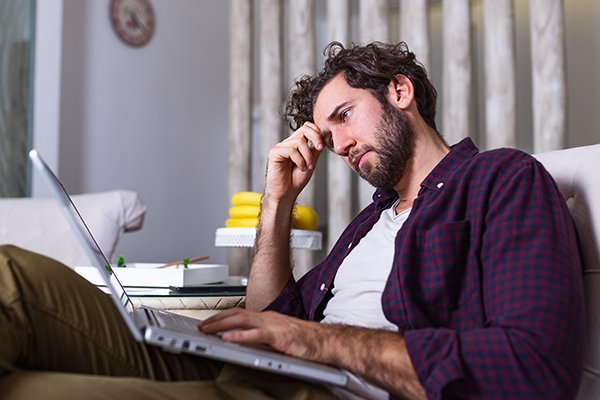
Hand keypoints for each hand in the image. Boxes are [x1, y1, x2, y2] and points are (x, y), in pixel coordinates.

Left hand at [198, 308, 324, 361]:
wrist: (325, 341)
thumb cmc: (306, 340)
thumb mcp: (280, 336)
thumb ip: (264, 336)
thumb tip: (246, 341)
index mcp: (267, 317)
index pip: (240, 314)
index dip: (222, 317)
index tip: (209, 323)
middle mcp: (268, 317)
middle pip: (236, 314)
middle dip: (216, 319)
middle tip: (201, 326)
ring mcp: (273, 325)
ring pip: (241, 321)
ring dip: (221, 325)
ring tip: (207, 330)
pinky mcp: (279, 336)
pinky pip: (255, 335)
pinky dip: (239, 336)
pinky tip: (227, 339)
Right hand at [264, 122, 324, 203]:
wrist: (286, 193)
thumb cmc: (296, 180)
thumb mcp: (311, 162)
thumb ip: (315, 150)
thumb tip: (323, 139)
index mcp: (297, 144)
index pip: (307, 127)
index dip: (316, 132)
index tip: (322, 145)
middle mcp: (288, 143)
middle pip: (303, 129)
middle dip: (315, 137)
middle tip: (320, 148)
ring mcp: (281, 147)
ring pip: (299, 141)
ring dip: (307, 155)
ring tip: (308, 167)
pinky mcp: (274, 153)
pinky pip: (290, 150)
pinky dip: (299, 160)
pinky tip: (301, 168)